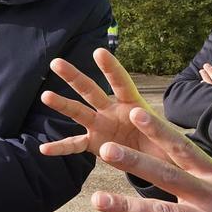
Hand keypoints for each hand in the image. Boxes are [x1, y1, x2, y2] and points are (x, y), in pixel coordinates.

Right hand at [39, 48, 167, 161]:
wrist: (156, 160)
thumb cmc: (164, 144)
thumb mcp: (167, 139)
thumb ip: (153, 132)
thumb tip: (127, 127)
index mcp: (133, 104)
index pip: (121, 82)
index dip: (111, 68)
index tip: (99, 52)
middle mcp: (112, 110)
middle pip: (91, 90)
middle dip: (74, 77)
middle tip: (56, 63)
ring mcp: (101, 125)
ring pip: (78, 112)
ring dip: (61, 104)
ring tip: (45, 96)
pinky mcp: (94, 143)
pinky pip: (75, 144)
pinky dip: (60, 147)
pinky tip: (44, 149)